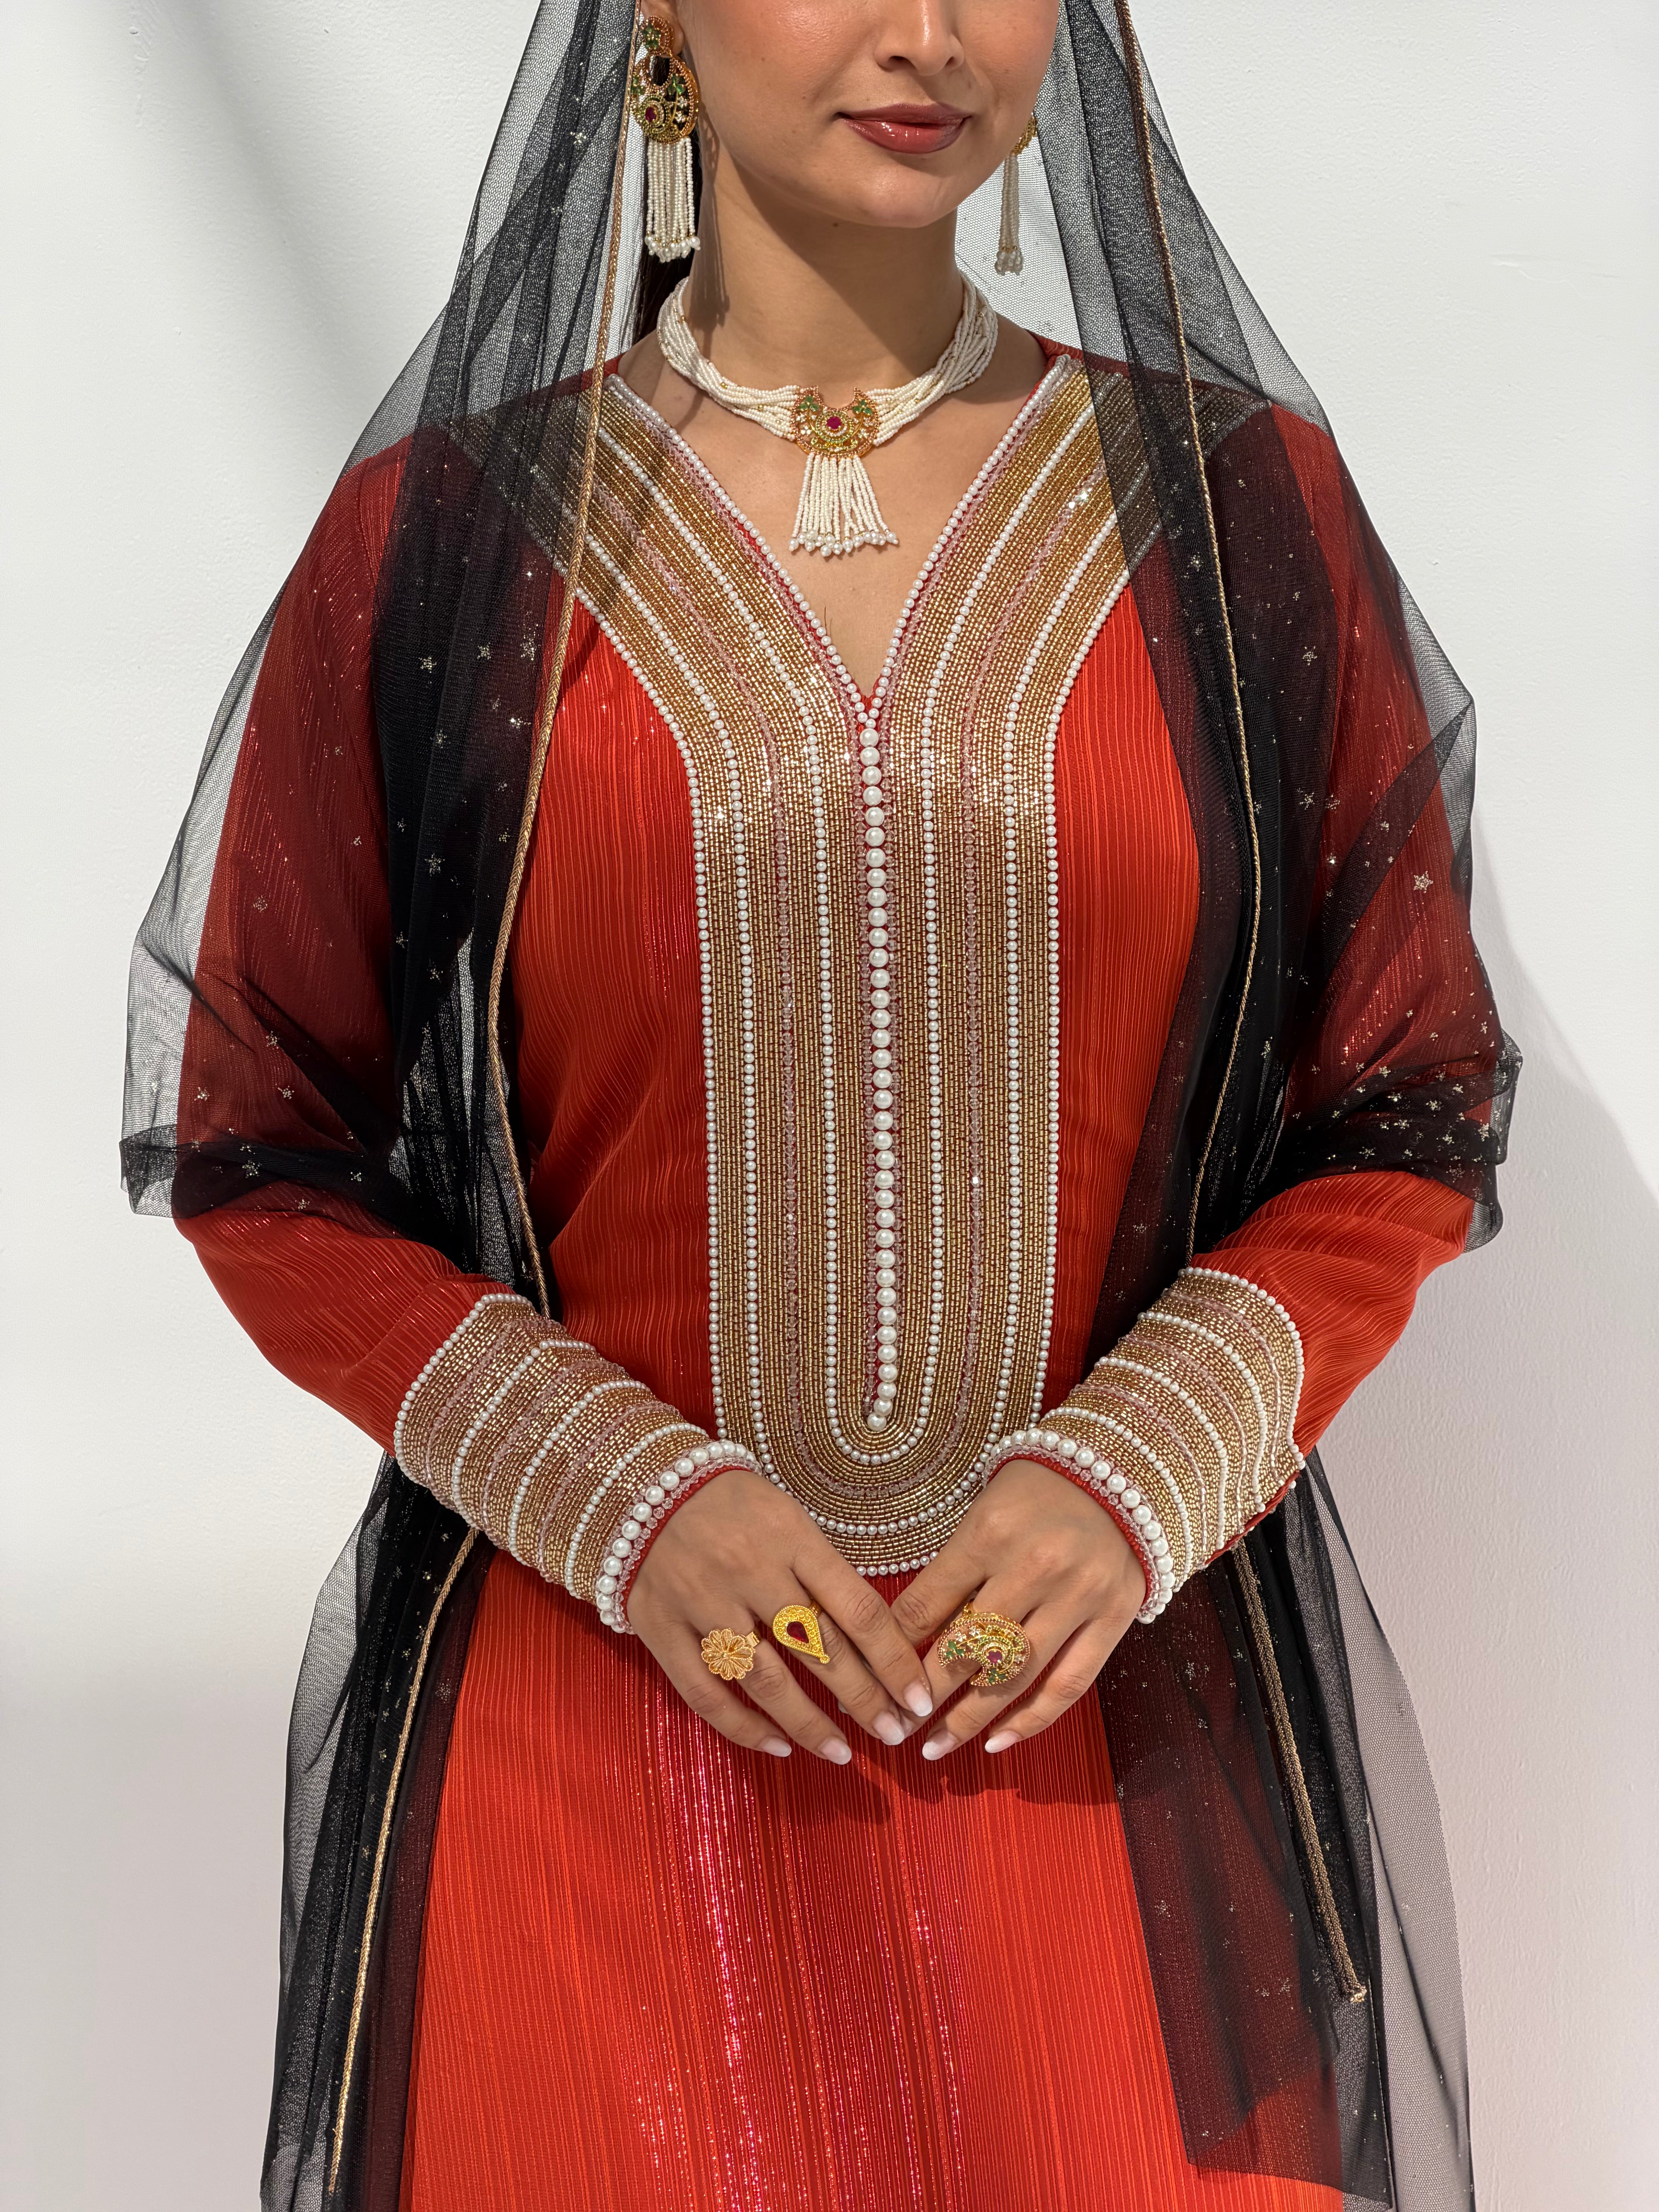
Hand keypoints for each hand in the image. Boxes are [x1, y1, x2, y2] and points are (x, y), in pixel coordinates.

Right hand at [627, 1465, 934, 1761]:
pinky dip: (743, 1727)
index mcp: (790, 1538)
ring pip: (765, 1679)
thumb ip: (824, 1572)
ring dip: (809, 1723)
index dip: (893, 1660)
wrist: (641, 1486)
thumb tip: (875, 1639)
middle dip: (864, 1699)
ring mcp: (702, 1602)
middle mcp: (749, 1571)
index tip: (920, 1696)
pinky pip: (705, 1692)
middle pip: (819, 1649)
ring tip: (841, 1752)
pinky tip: (777, 1746)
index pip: (857, 1609)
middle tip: (895, 1733)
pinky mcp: (662, 1629)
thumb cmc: (730, 1506)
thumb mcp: (787, 1518)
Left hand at [890, 1458, 1145, 1759]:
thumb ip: (951, 1573)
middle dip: (925, 1694)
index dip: (895, 1651)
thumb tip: (903, 1639)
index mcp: (989, 1533)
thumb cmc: (1036, 1494)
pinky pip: (1069, 1685)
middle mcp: (1035, 1566)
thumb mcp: (981, 1516)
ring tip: (936, 1745)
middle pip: (967, 1648)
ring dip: (969, 1719)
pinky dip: (1031, 1720)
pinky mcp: (1113, 1617)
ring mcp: (1078, 1595)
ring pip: (1014, 1676)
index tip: (873, 1683)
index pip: (927, 1605)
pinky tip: (997, 1742)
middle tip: (895, 1725)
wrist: (1119, 1473)